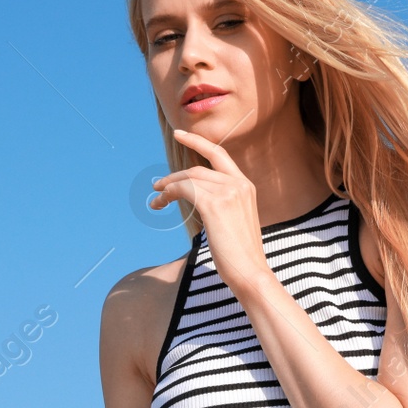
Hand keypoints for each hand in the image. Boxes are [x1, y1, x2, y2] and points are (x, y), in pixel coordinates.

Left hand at [149, 129, 270, 294]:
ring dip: (168, 187)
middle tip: (157, 185)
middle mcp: (239, 184)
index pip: (219, 155)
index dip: (198, 142)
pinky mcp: (215, 204)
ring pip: (189, 178)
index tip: (179, 134)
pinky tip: (160, 204)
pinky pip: (184, 190)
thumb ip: (223, 206)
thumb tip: (200, 201)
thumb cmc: (241, 257)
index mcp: (246, 187)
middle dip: (175, 176)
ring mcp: (228, 192)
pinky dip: (169, 194)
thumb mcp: (235, 223)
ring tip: (156, 199)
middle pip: (198, 169)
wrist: (251, 273)